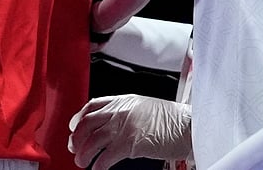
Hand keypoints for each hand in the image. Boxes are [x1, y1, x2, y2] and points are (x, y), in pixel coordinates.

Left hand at [68, 94, 191, 169]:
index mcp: (124, 100)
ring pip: (92, 141)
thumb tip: (111, 126)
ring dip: (84, 154)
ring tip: (82, 162)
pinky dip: (98, 165)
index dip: (79, 117)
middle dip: (77, 138)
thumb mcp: (145, 107)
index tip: (74, 127)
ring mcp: (124, 126)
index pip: (93, 105)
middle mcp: (121, 111)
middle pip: (87, 123)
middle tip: (74, 148)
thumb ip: (127, 112)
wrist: (188, 126)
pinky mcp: (129, 143)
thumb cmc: (173, 120)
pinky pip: (105, 157)